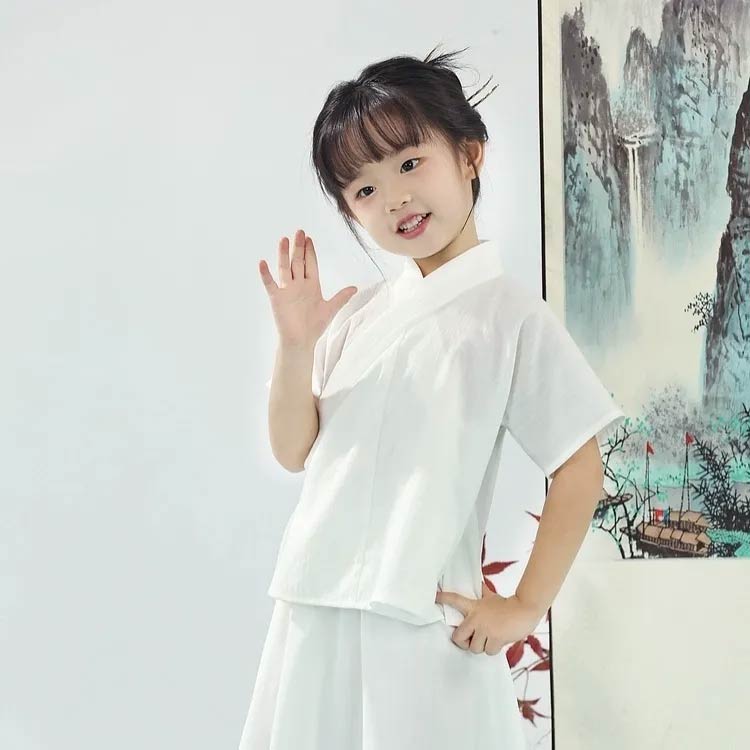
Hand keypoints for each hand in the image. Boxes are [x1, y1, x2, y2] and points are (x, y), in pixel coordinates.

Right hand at [259, 229, 357, 347]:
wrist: (301, 340)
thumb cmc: (314, 326)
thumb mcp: (330, 309)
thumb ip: (342, 297)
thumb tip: (355, 288)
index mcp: (311, 285)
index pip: (310, 264)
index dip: (310, 251)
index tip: (309, 238)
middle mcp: (298, 285)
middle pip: (298, 262)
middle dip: (299, 247)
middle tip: (299, 232)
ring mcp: (287, 290)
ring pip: (284, 268)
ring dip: (284, 254)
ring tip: (283, 239)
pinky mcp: (277, 298)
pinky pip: (270, 284)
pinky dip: (266, 274)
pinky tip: (263, 262)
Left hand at [435, 582, 543, 655]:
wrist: (524, 609)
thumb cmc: (509, 604)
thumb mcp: (492, 597)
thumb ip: (483, 593)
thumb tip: (480, 583)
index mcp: (474, 607)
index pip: (455, 599)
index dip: (443, 598)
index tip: (434, 597)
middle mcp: (476, 618)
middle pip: (458, 637)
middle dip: (463, 643)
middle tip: (469, 641)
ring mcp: (485, 629)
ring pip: (474, 648)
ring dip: (481, 646)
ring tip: (489, 639)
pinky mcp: (495, 639)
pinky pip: (488, 651)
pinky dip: (493, 649)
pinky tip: (498, 641)